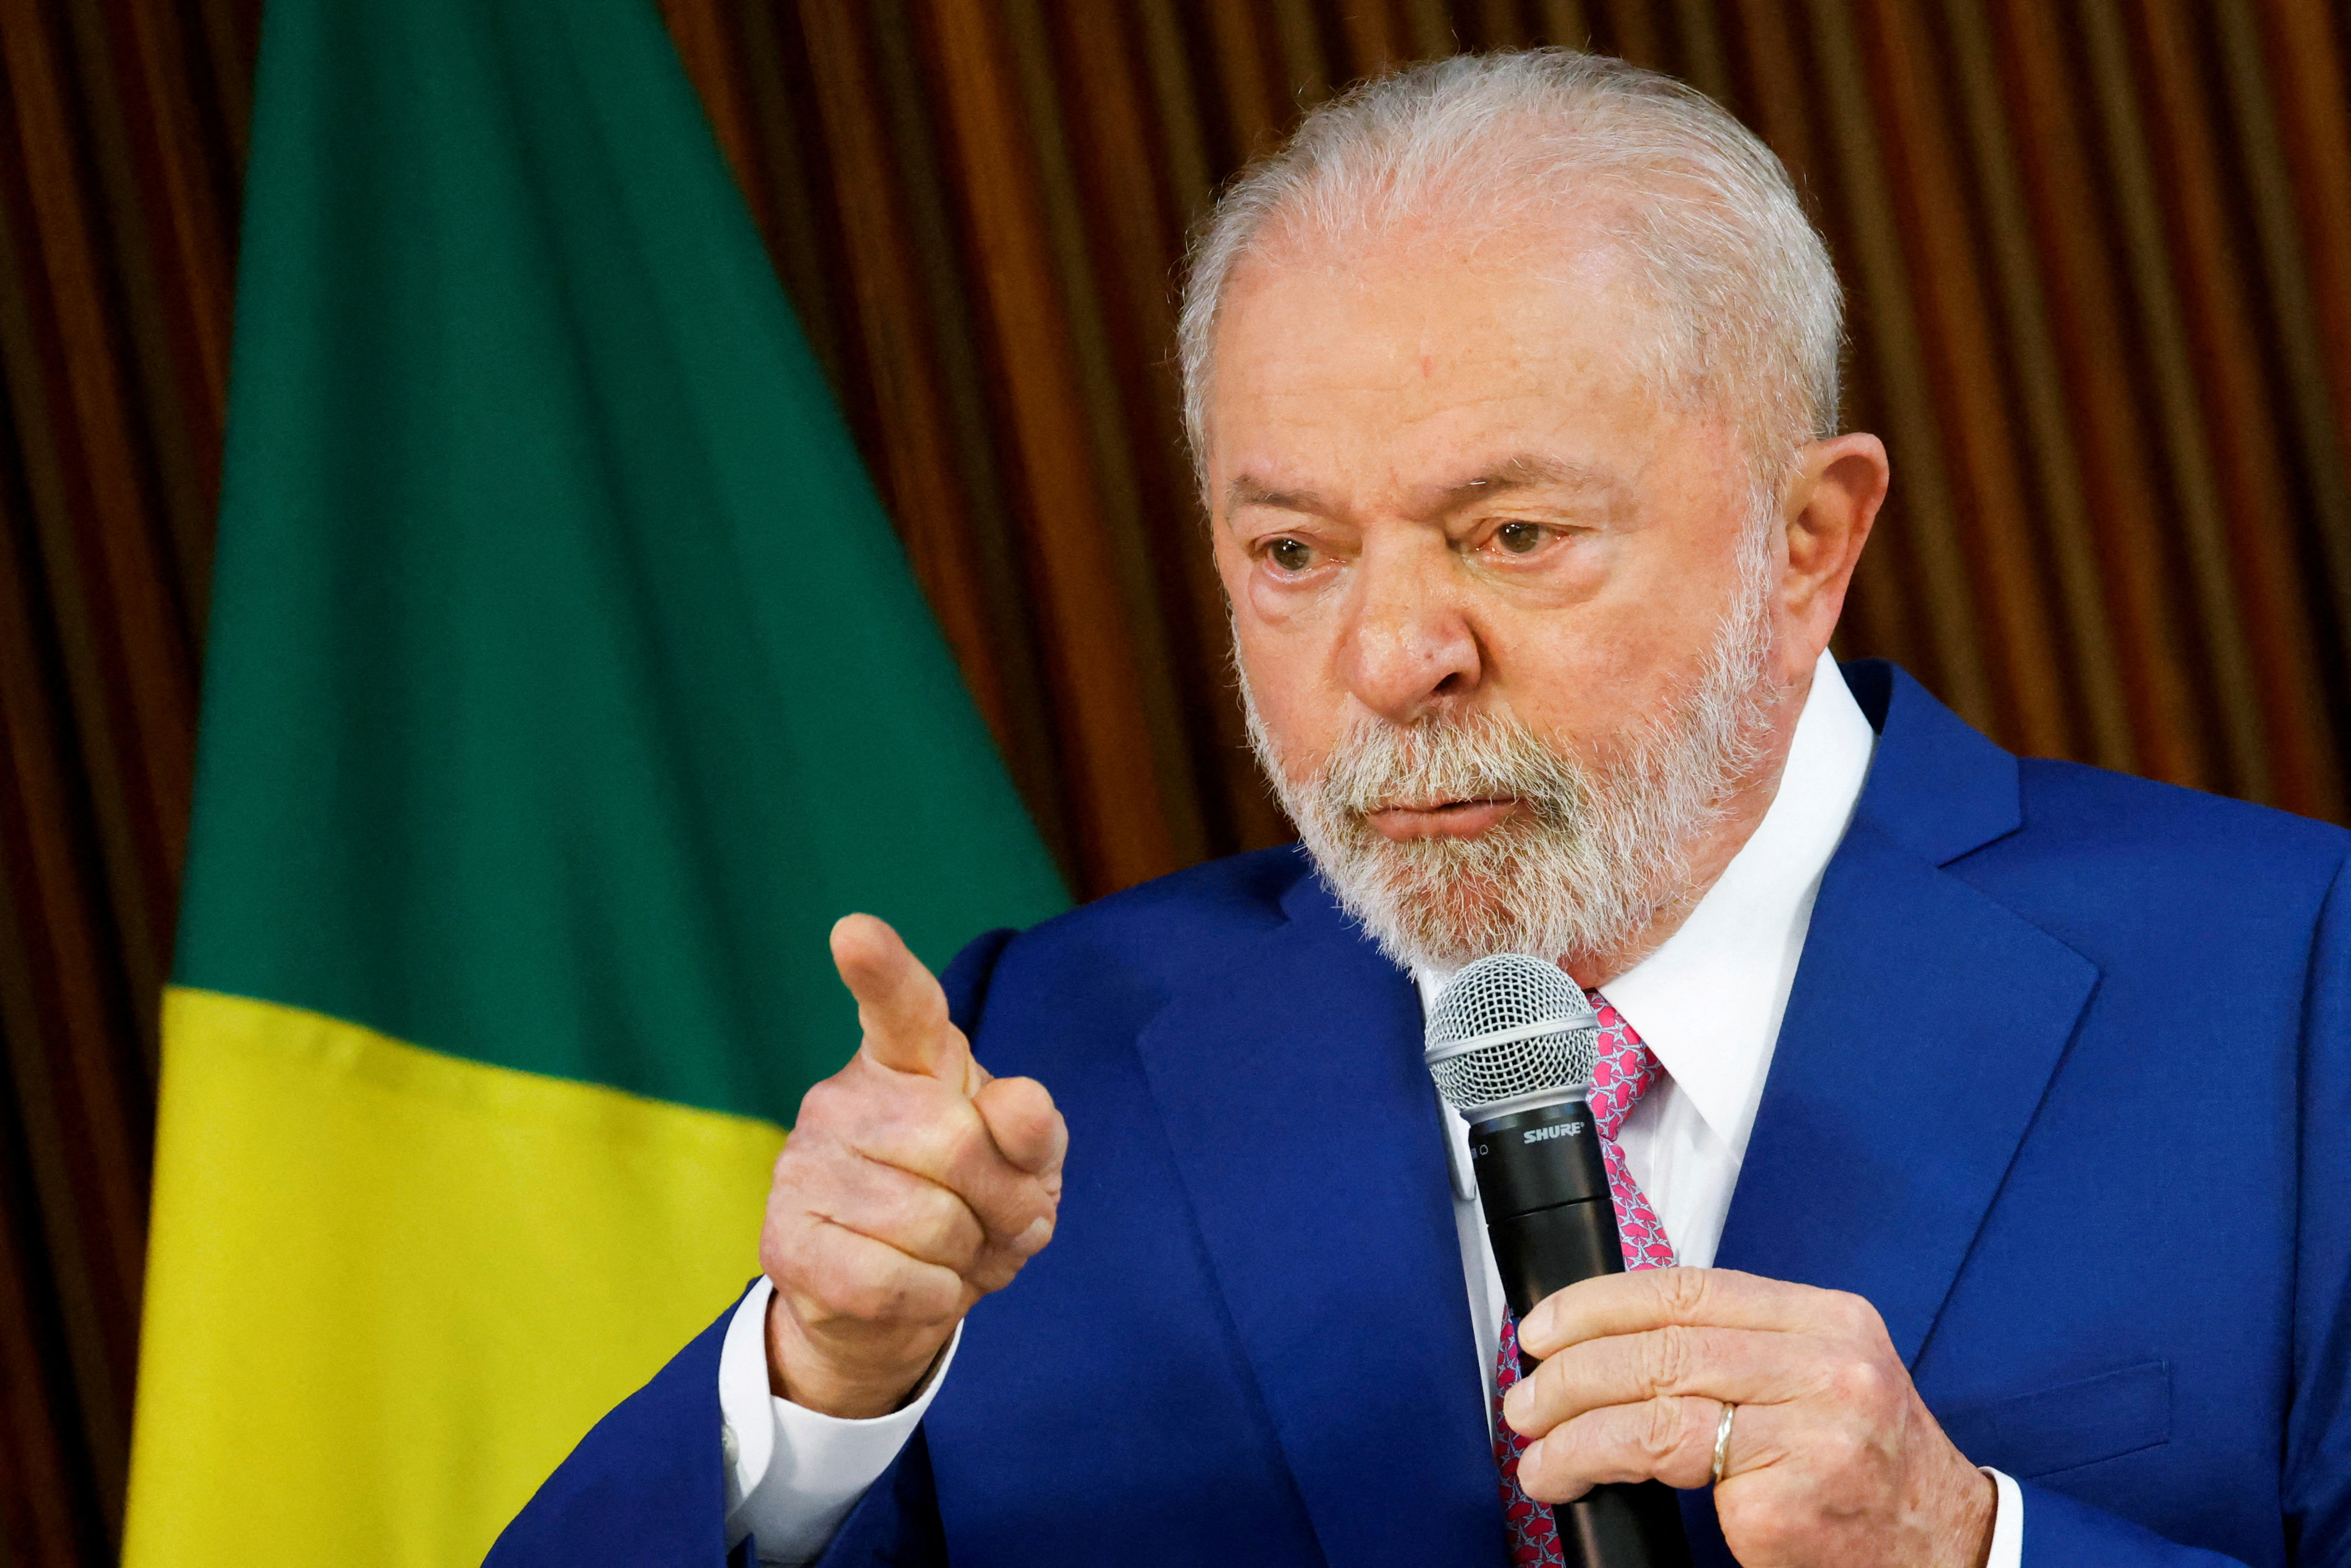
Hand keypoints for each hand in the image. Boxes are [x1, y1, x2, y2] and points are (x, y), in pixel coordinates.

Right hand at [759, 914, 1065, 1417]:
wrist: (901, 1302)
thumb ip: (1035, 1129)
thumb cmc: (972, 1206)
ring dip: (971, 1258)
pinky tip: (922, 1288)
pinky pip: (891, 1281)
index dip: (881, 969)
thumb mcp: (1028, 1165)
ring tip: (956, 1255)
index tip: (854, 932)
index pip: (901, 1005)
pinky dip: (933, 1298)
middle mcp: (843, 1096)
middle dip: (1007, 1204)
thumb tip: (1020, 1104)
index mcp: (909, 1057)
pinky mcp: (784, 1241)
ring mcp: (803, 1164)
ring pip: (931, 1223)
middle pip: (960, 1146)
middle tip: (1001, 1223)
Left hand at [1503, 1268, 1993, 1567]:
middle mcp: (1827, 1368)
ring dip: (1571, 1427)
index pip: (1688, 1288)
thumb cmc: (1868, 1468)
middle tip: (1525, 1396)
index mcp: (1829, 1321)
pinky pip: (1673, 1478)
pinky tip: (1575, 1482)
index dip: (1599, 1302)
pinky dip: (1601, 1473)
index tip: (1544, 1325)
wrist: (1947, 1550)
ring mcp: (1811, 1435)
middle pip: (1662, 1346)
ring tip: (1535, 1447)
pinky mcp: (1786, 1503)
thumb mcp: (1820, 1380)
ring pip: (1654, 1409)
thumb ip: (1740, 1347)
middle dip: (1570, 1370)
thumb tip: (1614, 1337)